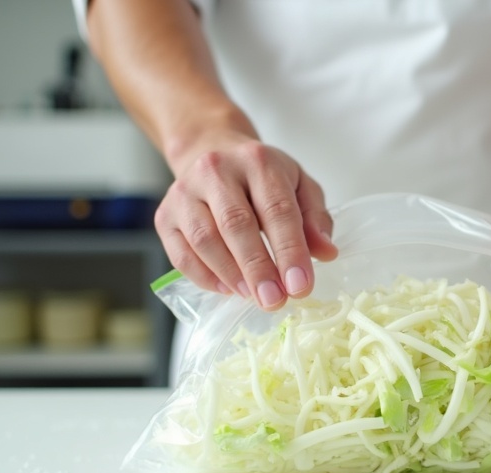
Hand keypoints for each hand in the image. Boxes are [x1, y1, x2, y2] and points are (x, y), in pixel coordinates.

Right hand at [154, 131, 337, 309]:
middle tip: (274, 301)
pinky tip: (227, 289)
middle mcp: (216, 170)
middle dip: (258, 268)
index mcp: (258, 160)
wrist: (211, 152)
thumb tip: (326, 253)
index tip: (300, 286)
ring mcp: (184, 192)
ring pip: (205, 240)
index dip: (289, 251)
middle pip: (236, 225)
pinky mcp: (164, 214)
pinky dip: (204, 277)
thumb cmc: (262, 177)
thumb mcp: (299, 186)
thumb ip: (315, 219)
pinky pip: (180, 253)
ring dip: (231, 275)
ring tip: (253, 296)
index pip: (277, 209)